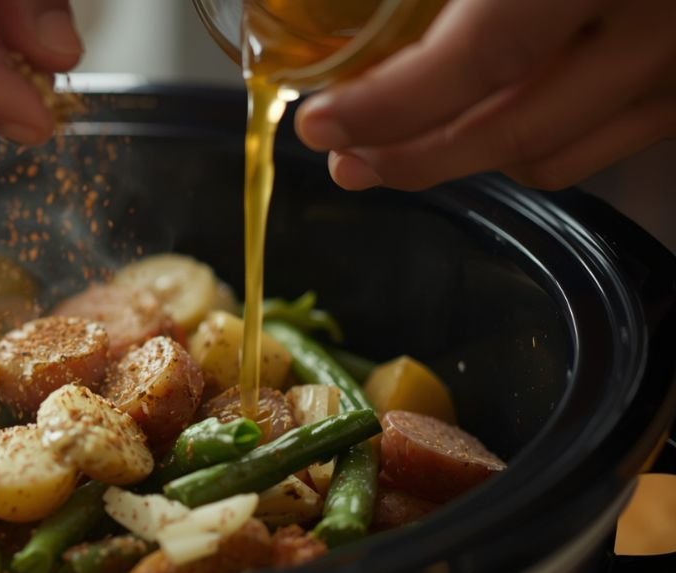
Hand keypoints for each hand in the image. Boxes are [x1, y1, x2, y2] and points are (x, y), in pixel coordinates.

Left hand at [294, 0, 675, 190]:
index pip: (483, 56)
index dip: (390, 104)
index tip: (322, 121)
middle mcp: (656, 20)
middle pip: (512, 128)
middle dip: (408, 156)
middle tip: (344, 157)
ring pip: (551, 152)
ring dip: (459, 160)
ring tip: (387, 149)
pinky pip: (596, 142)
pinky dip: (522, 146)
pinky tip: (472, 124)